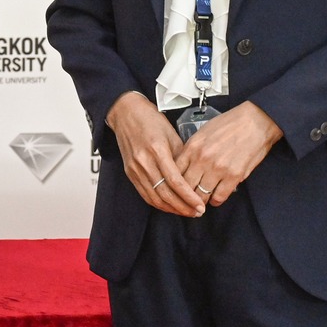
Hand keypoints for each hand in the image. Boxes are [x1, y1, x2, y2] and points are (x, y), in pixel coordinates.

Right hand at [107, 91, 205, 215]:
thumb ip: (182, 157)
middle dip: (182, 207)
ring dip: (171, 209)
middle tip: (197, 212)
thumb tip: (195, 176)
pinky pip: (145, 194)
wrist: (126, 113)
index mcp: (157, 150)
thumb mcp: (172, 134)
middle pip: (165, 194)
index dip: (189, 197)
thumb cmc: (151, 120)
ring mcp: (134, 168)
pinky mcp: (129, 172)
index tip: (201, 205)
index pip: (175, 181)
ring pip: (154, 198)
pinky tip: (169, 206)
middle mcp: (144, 162)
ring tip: (186, 212)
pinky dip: (158, 203)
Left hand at [176, 102, 282, 208]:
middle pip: (185, 186)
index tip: (175, 189)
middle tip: (186, 201)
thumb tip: (184, 166)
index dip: (173, 183)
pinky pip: (219, 196)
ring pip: (201, 194)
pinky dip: (216, 201)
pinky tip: (215, 199)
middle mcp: (202, 159)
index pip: (174, 171)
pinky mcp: (234, 175)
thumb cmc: (229, 124)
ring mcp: (218, 168)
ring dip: (200, 201)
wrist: (255, 121)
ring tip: (201, 202)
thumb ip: (192, 150)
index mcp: (192, 147)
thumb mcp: (203, 133)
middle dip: (184, 196)